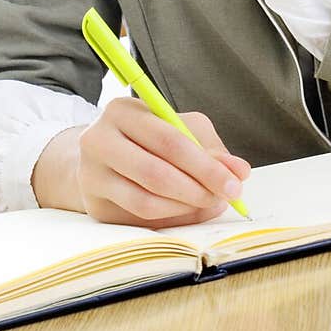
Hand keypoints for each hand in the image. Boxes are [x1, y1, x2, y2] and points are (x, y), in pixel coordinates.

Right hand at [76, 99, 250, 227]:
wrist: (102, 155)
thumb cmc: (149, 138)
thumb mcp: (180, 128)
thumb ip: (210, 148)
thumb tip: (239, 171)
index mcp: (122, 111)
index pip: (169, 140)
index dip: (205, 165)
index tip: (234, 182)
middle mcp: (98, 140)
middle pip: (155, 173)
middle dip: (198, 189)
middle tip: (224, 197)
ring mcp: (91, 175)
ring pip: (145, 201)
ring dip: (185, 208)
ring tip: (209, 203)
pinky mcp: (94, 205)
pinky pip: (138, 219)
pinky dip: (170, 219)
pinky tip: (187, 211)